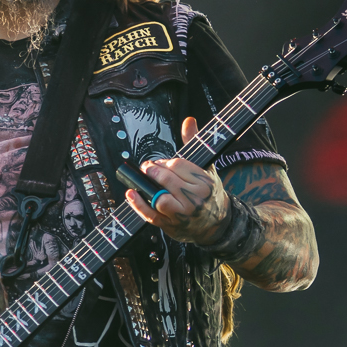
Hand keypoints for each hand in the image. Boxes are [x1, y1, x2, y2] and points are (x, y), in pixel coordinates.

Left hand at [122, 116, 232, 244]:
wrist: (216, 224)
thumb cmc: (207, 193)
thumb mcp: (206, 169)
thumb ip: (193, 144)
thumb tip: (189, 121)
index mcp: (204, 183)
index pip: (178, 165)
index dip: (164, 162)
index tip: (159, 163)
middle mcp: (194, 199)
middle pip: (167, 180)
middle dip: (153, 171)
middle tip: (147, 168)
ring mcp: (182, 214)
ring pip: (160, 198)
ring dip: (148, 187)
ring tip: (143, 180)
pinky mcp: (171, 225)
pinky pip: (151, 215)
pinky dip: (138, 205)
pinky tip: (131, 194)